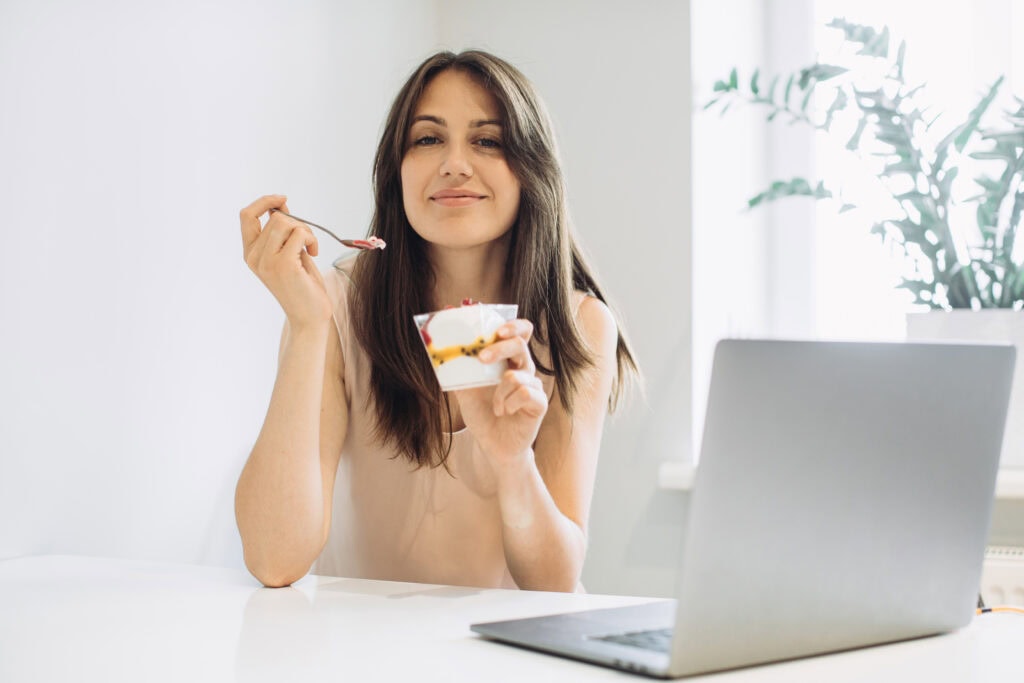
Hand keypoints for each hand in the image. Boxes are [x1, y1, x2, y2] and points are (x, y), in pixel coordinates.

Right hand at [240, 195, 331, 327]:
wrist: (309, 317)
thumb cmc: (302, 286)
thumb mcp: (288, 254)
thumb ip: (282, 233)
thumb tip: (281, 207)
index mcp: (250, 254)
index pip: (246, 216)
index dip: (264, 202)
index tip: (283, 200)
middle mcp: (254, 257)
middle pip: (274, 217)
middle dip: (297, 223)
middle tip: (307, 241)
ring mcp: (266, 261)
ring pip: (285, 222)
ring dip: (305, 231)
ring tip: (310, 249)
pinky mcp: (283, 265)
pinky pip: (300, 233)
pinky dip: (311, 239)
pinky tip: (313, 254)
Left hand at [453, 319, 547, 468]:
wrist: (493, 446)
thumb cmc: (483, 414)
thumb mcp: (465, 391)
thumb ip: (458, 371)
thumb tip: (440, 352)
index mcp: (508, 360)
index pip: (520, 332)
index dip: (513, 324)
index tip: (496, 328)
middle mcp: (523, 369)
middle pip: (520, 344)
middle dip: (500, 348)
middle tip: (482, 358)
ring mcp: (533, 385)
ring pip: (516, 374)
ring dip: (499, 392)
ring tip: (495, 407)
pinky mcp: (539, 402)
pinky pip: (525, 393)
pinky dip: (509, 403)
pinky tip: (506, 412)